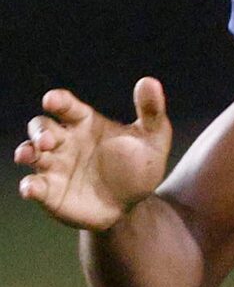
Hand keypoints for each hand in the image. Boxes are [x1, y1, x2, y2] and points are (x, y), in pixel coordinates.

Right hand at [15, 80, 170, 231]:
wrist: (135, 205)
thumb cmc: (138, 167)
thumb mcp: (153, 139)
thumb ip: (151, 111)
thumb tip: (150, 81)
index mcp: (84, 122)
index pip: (66, 106)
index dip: (57, 101)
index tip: (52, 100)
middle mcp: (64, 141)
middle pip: (41, 127)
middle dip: (40, 131)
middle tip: (48, 140)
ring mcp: (54, 165)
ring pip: (30, 152)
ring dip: (27, 151)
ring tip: (29, 154)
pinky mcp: (50, 191)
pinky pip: (34, 186)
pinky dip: (29, 186)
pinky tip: (30, 188)